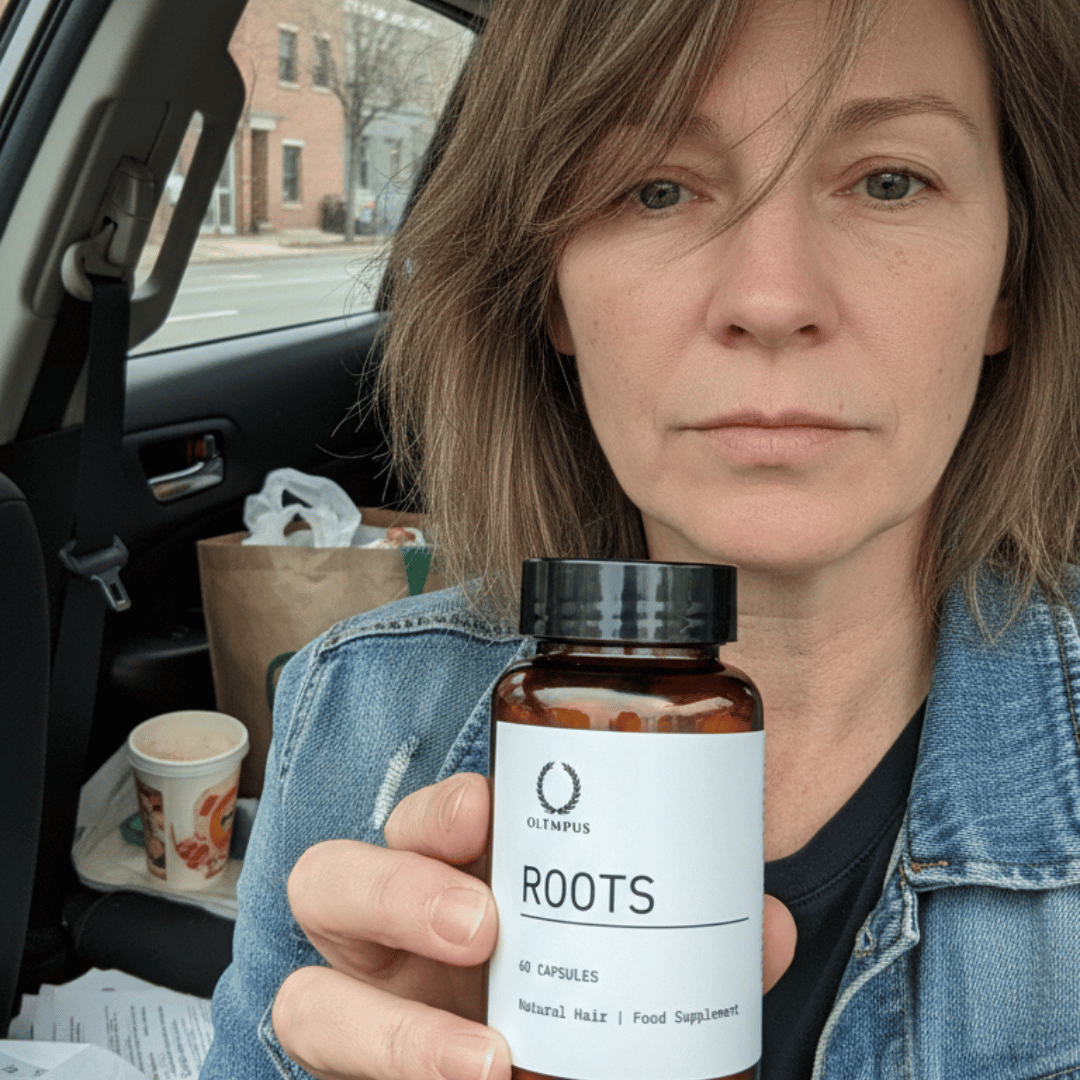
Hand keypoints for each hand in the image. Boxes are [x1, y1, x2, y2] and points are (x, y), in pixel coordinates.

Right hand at [272, 773, 796, 1079]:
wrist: (534, 1064)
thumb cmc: (565, 991)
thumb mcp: (615, 952)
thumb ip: (679, 937)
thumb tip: (766, 927)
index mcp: (446, 876)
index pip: (414, 821)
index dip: (438, 810)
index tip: (491, 808)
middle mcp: (386, 938)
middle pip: (329, 880)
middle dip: (396, 889)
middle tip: (484, 925)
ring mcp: (368, 1012)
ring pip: (307, 998)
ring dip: (386, 1031)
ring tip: (485, 1058)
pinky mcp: (363, 1071)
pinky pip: (336, 1077)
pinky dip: (403, 1077)